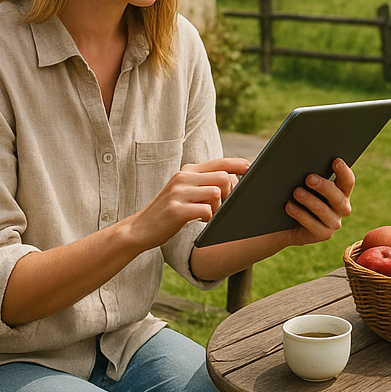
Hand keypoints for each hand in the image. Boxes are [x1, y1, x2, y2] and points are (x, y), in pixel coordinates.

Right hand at [132, 157, 250, 248]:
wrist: (139, 229)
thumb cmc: (169, 212)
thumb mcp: (185, 191)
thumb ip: (204, 183)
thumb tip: (234, 181)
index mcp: (188, 171)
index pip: (220, 162)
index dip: (238, 165)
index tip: (251, 169)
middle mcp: (183, 177)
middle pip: (223, 177)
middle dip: (230, 193)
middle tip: (222, 206)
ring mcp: (178, 193)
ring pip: (217, 193)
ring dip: (219, 208)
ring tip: (209, 215)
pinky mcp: (176, 210)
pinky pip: (206, 210)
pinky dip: (209, 218)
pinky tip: (200, 221)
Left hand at [283, 157, 354, 245]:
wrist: (287, 222)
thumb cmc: (300, 196)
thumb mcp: (307, 185)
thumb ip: (312, 176)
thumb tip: (305, 164)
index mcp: (342, 191)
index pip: (348, 181)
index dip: (344, 171)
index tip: (336, 161)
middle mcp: (342, 207)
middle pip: (337, 196)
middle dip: (323, 186)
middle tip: (309, 178)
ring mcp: (334, 222)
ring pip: (323, 210)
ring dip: (309, 200)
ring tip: (296, 192)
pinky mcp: (323, 234)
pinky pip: (313, 225)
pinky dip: (300, 214)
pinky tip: (289, 206)